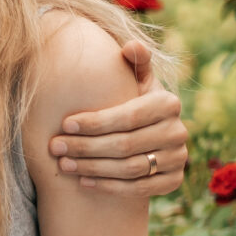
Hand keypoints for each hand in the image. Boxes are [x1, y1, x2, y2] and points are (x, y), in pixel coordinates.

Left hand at [48, 37, 187, 196]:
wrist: (150, 137)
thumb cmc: (133, 102)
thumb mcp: (136, 81)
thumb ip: (135, 63)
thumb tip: (131, 46)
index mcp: (169, 103)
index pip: (128, 117)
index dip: (95, 122)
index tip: (64, 124)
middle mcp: (179, 132)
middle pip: (125, 145)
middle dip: (86, 147)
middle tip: (55, 147)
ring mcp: (179, 158)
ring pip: (130, 169)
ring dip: (92, 168)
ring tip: (63, 165)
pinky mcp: (174, 181)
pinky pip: (139, 189)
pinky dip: (109, 187)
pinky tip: (83, 181)